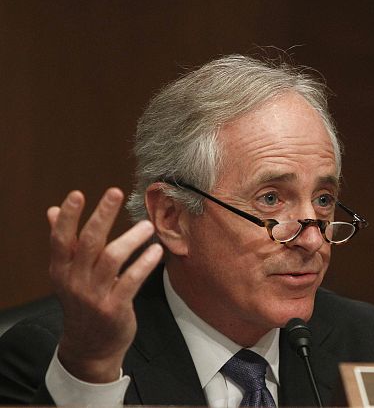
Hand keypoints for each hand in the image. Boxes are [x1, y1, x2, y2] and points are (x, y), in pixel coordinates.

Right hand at [48, 188, 162, 382]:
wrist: (90, 347)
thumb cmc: (82, 303)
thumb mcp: (67, 275)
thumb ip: (63, 243)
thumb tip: (52, 210)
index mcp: (61, 270)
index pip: (60, 238)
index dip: (68, 216)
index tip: (77, 194)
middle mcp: (75, 280)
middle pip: (88, 242)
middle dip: (102, 215)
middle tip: (116, 192)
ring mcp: (94, 295)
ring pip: (112, 258)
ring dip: (131, 238)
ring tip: (147, 225)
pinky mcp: (114, 307)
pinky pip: (131, 280)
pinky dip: (144, 263)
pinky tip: (155, 251)